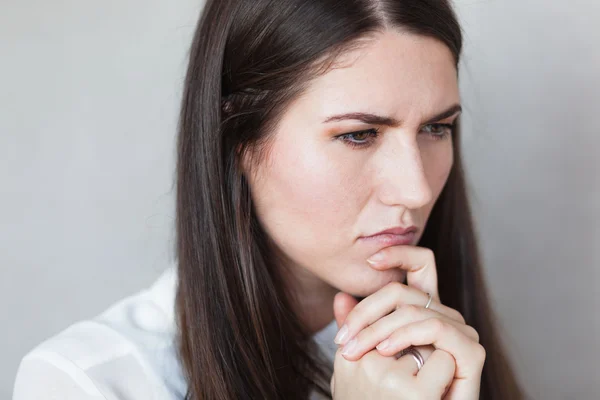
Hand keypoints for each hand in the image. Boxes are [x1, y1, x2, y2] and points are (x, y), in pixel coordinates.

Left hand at [330, 246, 484, 398]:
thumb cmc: (390, 396)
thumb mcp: (367, 355)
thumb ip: (357, 327)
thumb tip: (339, 297)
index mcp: (422, 309)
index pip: (419, 263)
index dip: (398, 253)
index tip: (370, 260)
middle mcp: (444, 315)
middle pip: (402, 292)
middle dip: (365, 313)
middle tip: (342, 340)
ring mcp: (460, 332)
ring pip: (413, 311)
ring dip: (377, 329)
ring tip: (355, 351)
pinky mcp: (471, 351)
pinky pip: (436, 328)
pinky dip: (406, 336)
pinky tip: (384, 351)